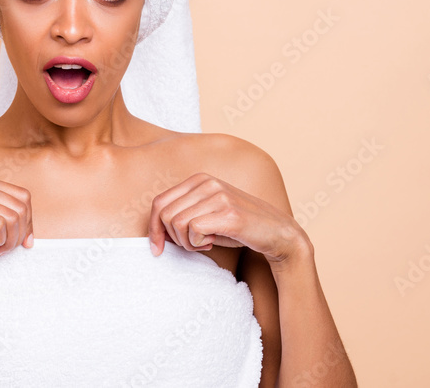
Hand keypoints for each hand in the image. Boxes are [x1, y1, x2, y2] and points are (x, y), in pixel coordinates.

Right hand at [0, 173, 33, 268]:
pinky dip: (0, 241)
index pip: (23, 196)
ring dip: (11, 239)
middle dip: (22, 232)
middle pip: (23, 206)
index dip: (28, 221)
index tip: (22, 241)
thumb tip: (23, 234)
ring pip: (14, 216)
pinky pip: (0, 225)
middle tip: (6, 248)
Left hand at [147, 172, 305, 267]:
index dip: (152, 228)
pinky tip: (213, 243)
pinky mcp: (229, 213)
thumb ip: (182, 215)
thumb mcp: (206, 215)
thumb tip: (154, 233)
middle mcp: (207, 183)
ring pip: (177, 223)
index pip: (159, 202)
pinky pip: (194, 230)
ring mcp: (218, 196)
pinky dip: (198, 244)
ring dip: (187, 243)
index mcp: (198, 180)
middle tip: (194, 245)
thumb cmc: (238, 228)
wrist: (277, 234)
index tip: (157, 248)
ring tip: (205, 243)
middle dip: (173, 238)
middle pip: (164, 215)